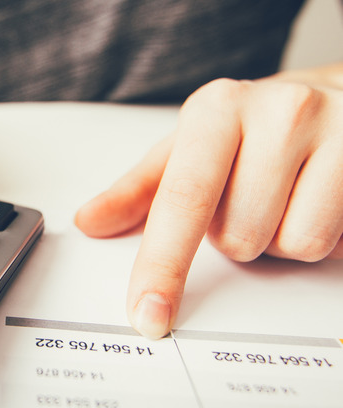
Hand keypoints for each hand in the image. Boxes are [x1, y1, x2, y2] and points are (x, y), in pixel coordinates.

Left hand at [75, 68, 342, 338]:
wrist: (341, 94)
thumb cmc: (255, 128)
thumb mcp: (192, 147)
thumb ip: (140, 190)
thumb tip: (89, 223)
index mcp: (216, 110)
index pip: (181, 200)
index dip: (162, 265)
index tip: (148, 313)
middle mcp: (276, 111)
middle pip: (237, 237)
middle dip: (238, 235)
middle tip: (252, 197)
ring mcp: (336, 129)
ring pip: (290, 245)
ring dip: (281, 237)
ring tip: (287, 196)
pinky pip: (333, 243)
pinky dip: (325, 236)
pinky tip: (321, 199)